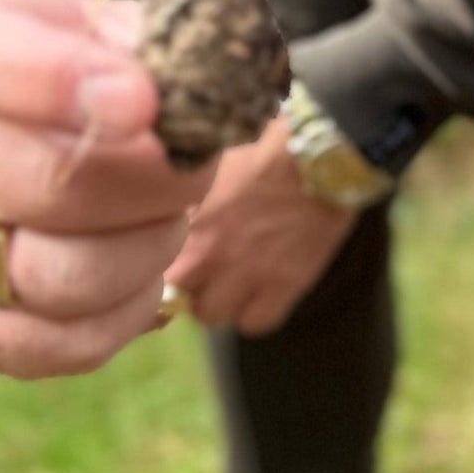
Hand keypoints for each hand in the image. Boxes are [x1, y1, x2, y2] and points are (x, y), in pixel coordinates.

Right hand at [0, 0, 211, 378]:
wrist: (2, 134)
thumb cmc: (75, 72)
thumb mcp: (103, 29)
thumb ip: (143, 47)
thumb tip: (174, 100)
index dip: (71, 84)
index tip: (144, 102)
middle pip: (48, 183)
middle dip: (151, 181)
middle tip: (193, 168)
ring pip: (59, 276)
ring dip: (148, 248)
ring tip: (170, 218)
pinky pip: (61, 343)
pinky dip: (128, 310)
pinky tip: (142, 272)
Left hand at [165, 115, 357, 335]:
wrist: (322, 154)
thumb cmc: (266, 149)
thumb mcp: (210, 166)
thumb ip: (183, 200)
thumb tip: (160, 214)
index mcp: (188, 219)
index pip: (151, 266)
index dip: (159, 266)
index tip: (174, 260)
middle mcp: (211, 251)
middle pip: (177, 297)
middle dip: (188, 286)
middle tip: (206, 271)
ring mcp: (247, 272)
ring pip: (212, 316)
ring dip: (220, 302)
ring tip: (236, 280)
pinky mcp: (285, 285)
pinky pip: (255, 323)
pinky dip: (257, 313)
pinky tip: (265, 290)